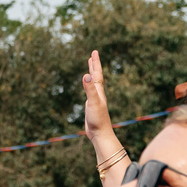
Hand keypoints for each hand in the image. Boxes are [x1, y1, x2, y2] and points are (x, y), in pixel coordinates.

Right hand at [82, 50, 124, 170]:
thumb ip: (89, 89)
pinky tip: (87, 87)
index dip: (95, 63)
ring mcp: (95, 100)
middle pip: (96, 76)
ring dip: (91, 74)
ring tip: (90, 68)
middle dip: (94, 65)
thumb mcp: (93, 102)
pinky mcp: (91, 106)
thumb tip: (86, 75)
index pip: (97, 73)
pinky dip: (88, 86)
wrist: (100, 134)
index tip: (94, 52)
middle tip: (92, 55)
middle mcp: (98, 94)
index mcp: (99, 91)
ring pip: (93, 84)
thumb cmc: (98, 119)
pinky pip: (90, 91)